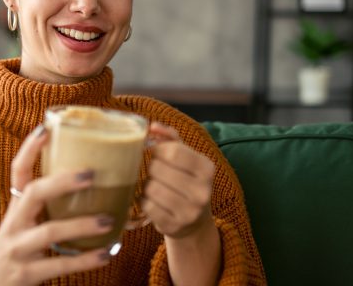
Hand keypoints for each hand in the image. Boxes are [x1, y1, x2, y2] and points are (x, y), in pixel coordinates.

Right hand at [0, 126, 113, 285]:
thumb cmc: (17, 247)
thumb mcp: (23, 222)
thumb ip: (45, 204)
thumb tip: (89, 180)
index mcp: (16, 207)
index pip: (17, 172)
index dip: (29, 149)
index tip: (46, 129)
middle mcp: (14, 224)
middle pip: (33, 194)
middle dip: (62, 182)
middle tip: (91, 174)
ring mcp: (18, 249)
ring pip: (49, 232)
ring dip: (81, 225)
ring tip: (107, 220)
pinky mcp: (26, 274)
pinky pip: (58, 265)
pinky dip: (84, 260)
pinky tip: (104, 254)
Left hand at [142, 122, 215, 238]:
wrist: (194, 221)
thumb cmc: (185, 180)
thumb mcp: (185, 157)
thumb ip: (170, 137)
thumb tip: (153, 126)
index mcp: (207, 169)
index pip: (172, 151)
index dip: (158, 150)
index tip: (157, 154)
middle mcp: (202, 191)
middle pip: (158, 169)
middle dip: (152, 168)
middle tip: (156, 173)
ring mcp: (190, 212)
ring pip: (151, 188)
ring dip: (147, 186)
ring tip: (155, 187)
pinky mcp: (174, 227)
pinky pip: (147, 206)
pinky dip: (145, 202)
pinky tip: (153, 202)